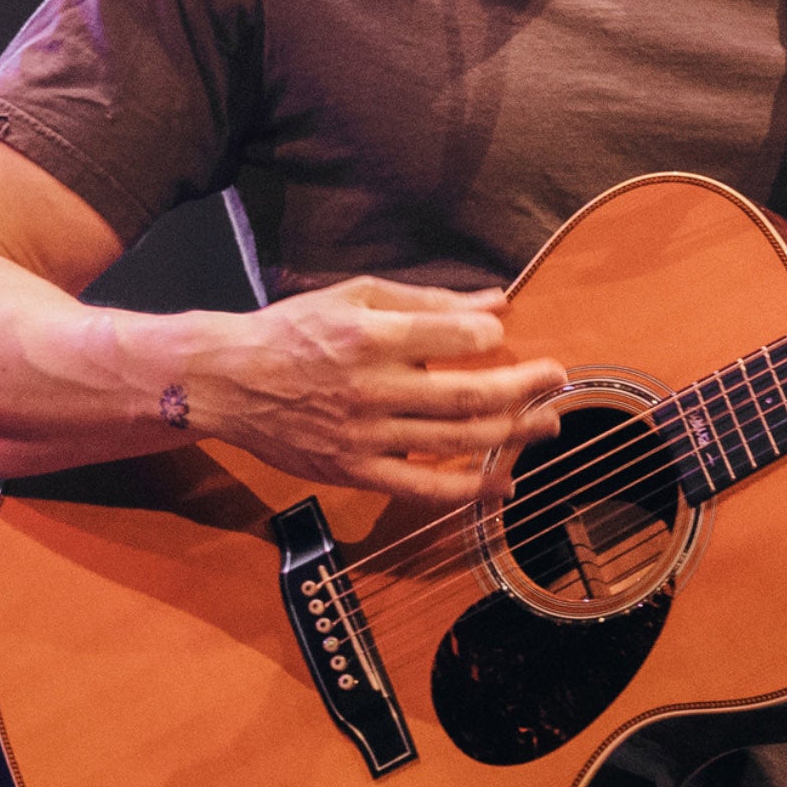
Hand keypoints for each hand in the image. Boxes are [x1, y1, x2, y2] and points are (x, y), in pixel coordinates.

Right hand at [177, 276, 566, 503]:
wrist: (229, 380)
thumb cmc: (296, 329)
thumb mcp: (357, 295)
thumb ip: (429, 300)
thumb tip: (497, 303)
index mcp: (371, 335)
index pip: (454, 339)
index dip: (490, 337)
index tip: (504, 334)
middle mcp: (372, 388)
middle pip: (467, 396)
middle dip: (524, 388)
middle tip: (558, 378)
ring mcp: (365, 436)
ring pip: (455, 443)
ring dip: (512, 435)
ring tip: (547, 424)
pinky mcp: (355, 472)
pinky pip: (422, 488)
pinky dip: (469, 490)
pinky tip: (504, 484)